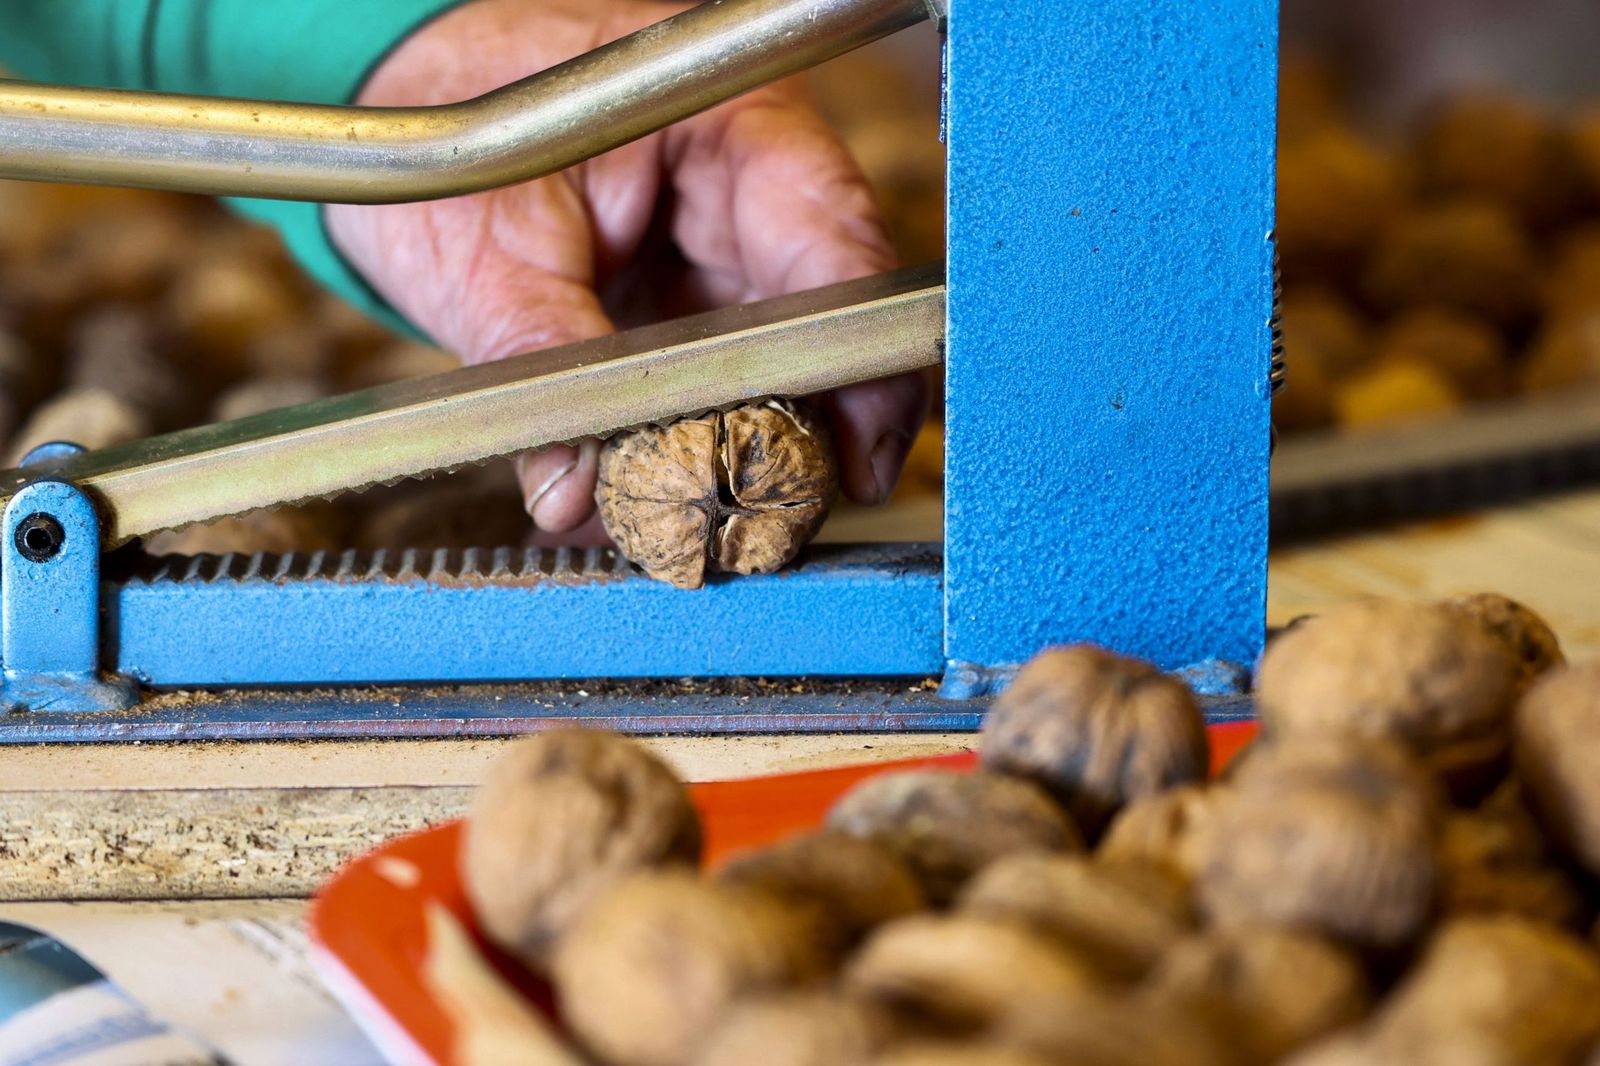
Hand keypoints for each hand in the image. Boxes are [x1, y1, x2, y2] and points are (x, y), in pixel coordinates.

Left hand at [326, 0, 928, 541]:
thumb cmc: (444, 114)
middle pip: (826, 324)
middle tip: (770, 516)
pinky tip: (651, 492)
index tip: (857, 454)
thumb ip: (537, 363)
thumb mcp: (484, 246)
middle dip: (801, 431)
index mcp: (732, 129)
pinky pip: (718, 385)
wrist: (395, 107)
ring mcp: (724, 249)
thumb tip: (575, 487)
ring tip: (689, 517)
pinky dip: (690, 444)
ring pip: (779, 369)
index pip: (840, 248)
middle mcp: (750, 188)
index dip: (866, 362)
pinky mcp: (690, 302)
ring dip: (741, 452)